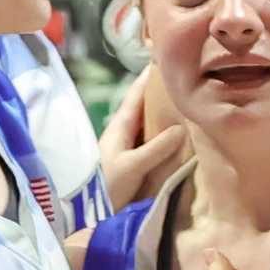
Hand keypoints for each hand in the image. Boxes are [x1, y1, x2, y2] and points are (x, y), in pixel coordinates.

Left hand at [94, 85, 190, 220]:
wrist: (84, 211)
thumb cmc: (106, 184)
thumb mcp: (133, 165)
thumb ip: (157, 147)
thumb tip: (181, 128)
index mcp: (120, 126)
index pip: (136, 95)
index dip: (148, 78)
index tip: (162, 58)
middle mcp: (122, 132)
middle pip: (143, 107)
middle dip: (160, 94)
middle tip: (182, 81)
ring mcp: (126, 147)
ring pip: (148, 125)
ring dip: (163, 115)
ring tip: (185, 104)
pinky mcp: (131, 162)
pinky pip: (151, 141)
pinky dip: (163, 135)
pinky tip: (177, 136)